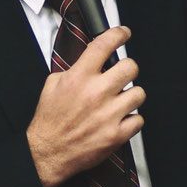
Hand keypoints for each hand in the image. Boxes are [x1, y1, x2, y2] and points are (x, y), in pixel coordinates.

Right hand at [27, 27, 143, 186]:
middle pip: (131, 67)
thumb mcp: (52, 85)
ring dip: (131, 96)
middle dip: (128, 69)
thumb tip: (91, 60)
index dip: (118, 34)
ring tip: (120, 101)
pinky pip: (139, 119)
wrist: (48, 153)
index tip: (124, 33)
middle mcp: (96, 93)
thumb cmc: (49, 121)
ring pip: (139, 93)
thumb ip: (74, 70)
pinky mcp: (116, 134)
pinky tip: (119, 119)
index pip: (104, 45)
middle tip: (122, 75)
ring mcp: (109, 114)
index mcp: (79, 77)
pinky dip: (131, 119)